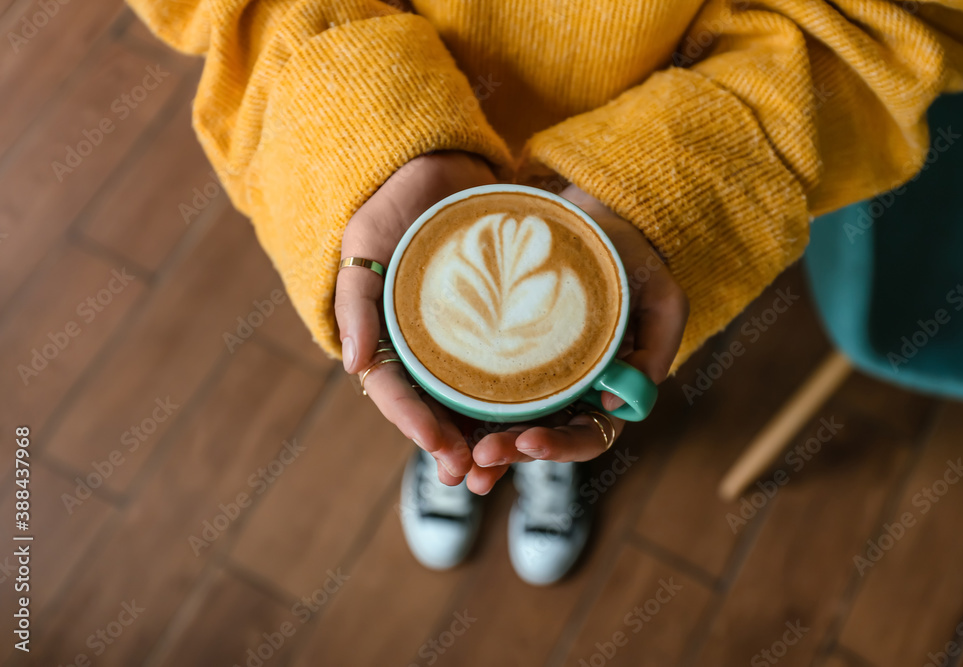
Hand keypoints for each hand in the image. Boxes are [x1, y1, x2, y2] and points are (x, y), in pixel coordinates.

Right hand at [335, 151, 496, 484]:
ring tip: (506, 461)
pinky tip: (538, 417)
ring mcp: (463, 336)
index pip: (397, 392)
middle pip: (436, 407)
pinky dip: (518, 396)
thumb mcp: (364, 243)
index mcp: (388, 336)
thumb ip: (355, 301)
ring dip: (486, 433)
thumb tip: (350, 366)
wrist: (439, 161)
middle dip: (454, 445)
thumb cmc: (394, 203)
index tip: (440, 449)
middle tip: (477, 474)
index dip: (415, 424)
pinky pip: (508, 365)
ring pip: (473, 397)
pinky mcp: (499, 320)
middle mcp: (425, 345)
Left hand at [466, 185, 688, 493]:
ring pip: (506, 425)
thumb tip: (614, 401)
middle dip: (511, 453)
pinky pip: (480, 394)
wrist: (594, 224)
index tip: (531, 441)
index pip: (586, 436)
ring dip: (482, 447)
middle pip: (539, 439)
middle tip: (481, 457)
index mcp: (604, 392)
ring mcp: (531, 381)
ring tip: (459, 459)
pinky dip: (463, 415)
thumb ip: (656, 350)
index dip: (561, 447)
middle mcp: (566, 395)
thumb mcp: (661, 300)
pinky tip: (441, 426)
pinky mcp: (500, 361)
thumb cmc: (632, 262)